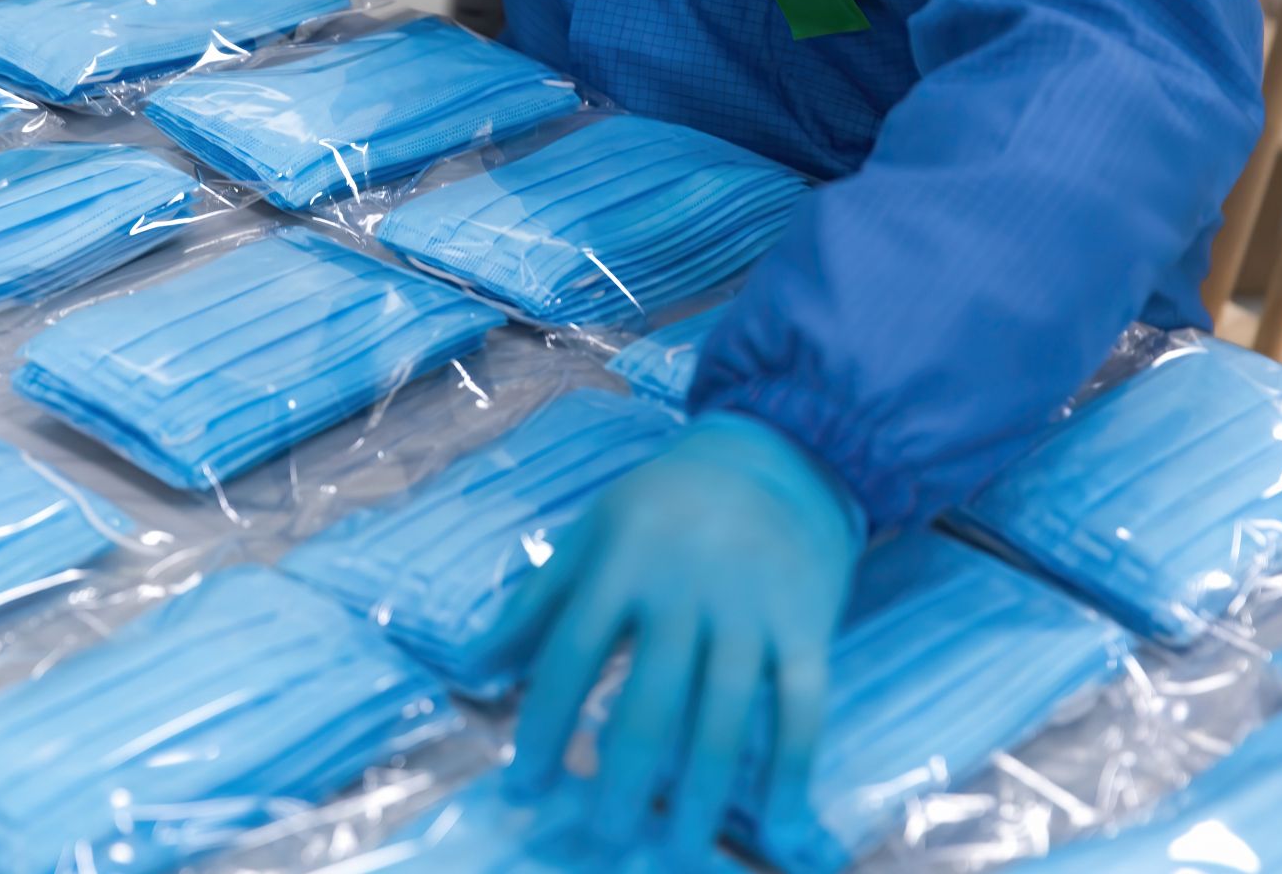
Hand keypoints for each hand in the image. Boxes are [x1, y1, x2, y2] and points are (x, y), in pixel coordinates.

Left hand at [480, 411, 863, 864]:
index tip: (522, 787)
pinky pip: (802, 708)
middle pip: (650, 702)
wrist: (783, 448)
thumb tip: (473, 671)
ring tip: (675, 854)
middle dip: (622, 781)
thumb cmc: (669, 498)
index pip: (569, 656)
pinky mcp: (808, 626)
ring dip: (699, 797)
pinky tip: (775, 824)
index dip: (542, 726)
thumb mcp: (593, 529)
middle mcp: (686, 590)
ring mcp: (751, 611)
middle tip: (602, 841)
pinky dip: (790, 769)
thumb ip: (536, 600)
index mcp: (622, 562)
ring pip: (724, 719)